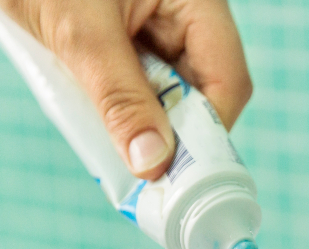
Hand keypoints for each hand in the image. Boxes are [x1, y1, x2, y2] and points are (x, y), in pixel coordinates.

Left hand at [0, 0, 251, 179]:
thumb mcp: (81, 32)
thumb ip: (120, 96)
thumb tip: (152, 162)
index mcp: (197, 3)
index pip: (228, 80)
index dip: (208, 131)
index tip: (176, 171)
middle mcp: (187, 17)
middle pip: (204, 92)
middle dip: (174, 131)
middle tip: (143, 170)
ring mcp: (159, 28)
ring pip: (170, 93)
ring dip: (144, 122)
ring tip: (114, 144)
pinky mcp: (130, 39)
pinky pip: (140, 85)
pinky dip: (122, 108)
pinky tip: (99, 120)